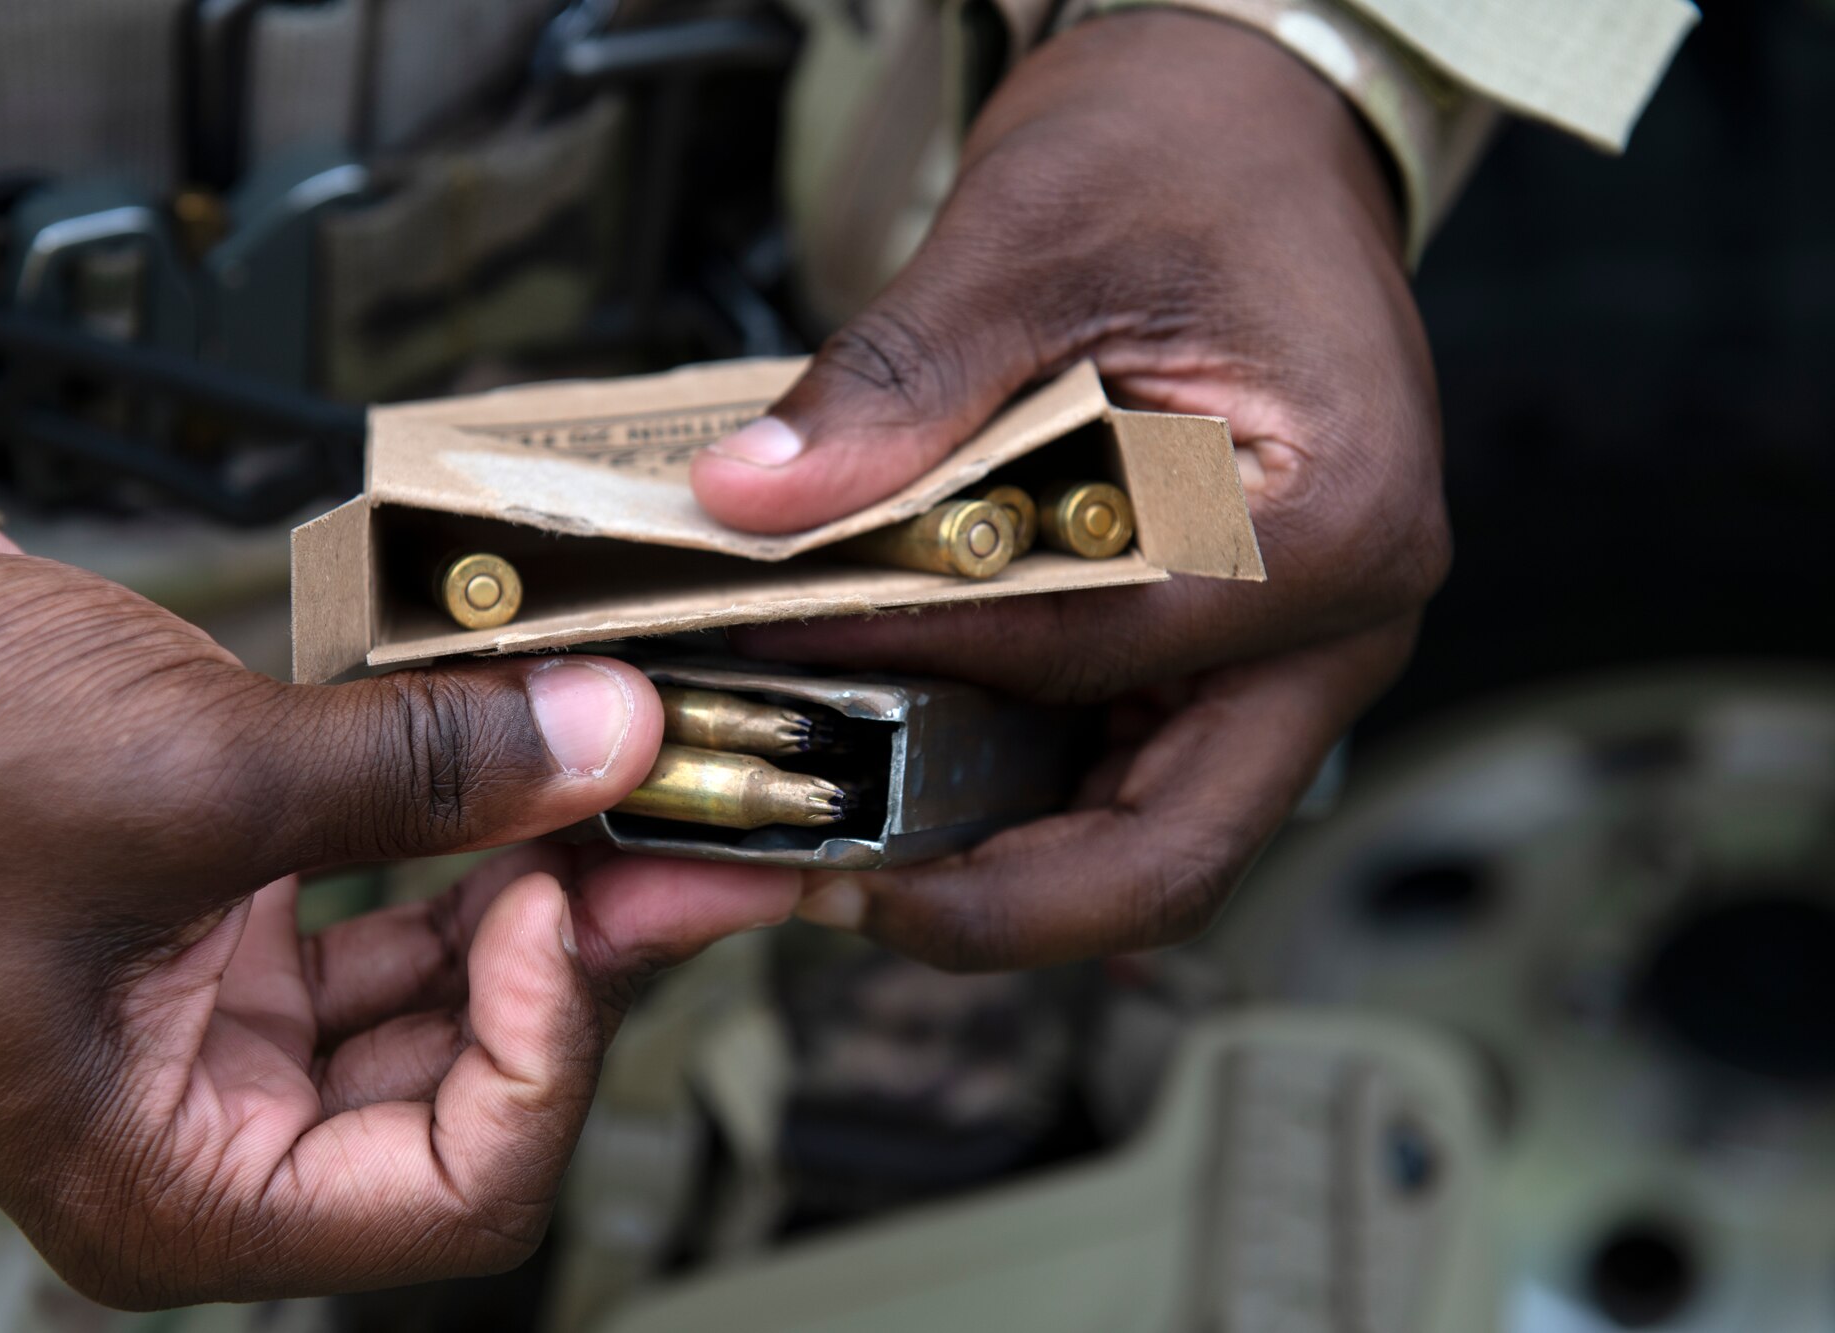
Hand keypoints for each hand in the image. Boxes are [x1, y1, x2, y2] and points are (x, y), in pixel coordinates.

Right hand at [0, 464, 798, 1305]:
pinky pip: (394, 916)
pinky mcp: (230, 922)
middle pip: (472, 1089)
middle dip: (584, 966)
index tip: (570, 903)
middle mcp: (202, 1124)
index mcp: (169, 1182)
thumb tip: (606, 745)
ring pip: (445, 999)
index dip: (548, 1052)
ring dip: (542, 899)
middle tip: (680, 845)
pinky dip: (468, 851)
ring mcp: (220, 1022)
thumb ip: (425, 773)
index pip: (456, 1192)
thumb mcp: (191, 778)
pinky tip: (529, 780)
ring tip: (625, 803)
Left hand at [688, 12, 1445, 967]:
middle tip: (825, 890)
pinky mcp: (1229, 657)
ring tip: (837, 851)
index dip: (912, 670)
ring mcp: (1292, 657)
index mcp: (1336, 526)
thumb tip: (752, 504)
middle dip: (991, 899)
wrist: (1253, 130)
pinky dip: (1018, 802)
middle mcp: (1342, 628)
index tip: (763, 667)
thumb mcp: (1031, 238)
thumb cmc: (1184, 159)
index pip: (1093, 655)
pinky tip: (899, 780)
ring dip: (998, 869)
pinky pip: (1127, 777)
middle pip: (1169, 850)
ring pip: (1149, 841)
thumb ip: (898, 382)